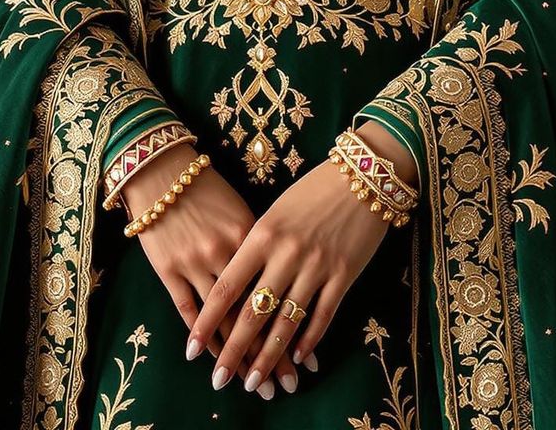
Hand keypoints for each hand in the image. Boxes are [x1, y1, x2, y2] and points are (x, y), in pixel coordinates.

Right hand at [119, 143, 304, 398]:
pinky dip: (202, 337)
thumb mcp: (245, 210)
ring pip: (223, 319)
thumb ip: (264, 246)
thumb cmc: (209, 188)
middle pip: (255, 313)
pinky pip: (188, 311)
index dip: (292, 331)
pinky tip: (211, 358)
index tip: (305, 362)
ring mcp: (196, 261)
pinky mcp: (169, 268)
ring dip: (237, 355)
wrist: (163, 169)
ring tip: (251, 382)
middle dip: (270, 355)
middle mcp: (229, 251)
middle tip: (283, 387)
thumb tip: (285, 281)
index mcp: (255, 235)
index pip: (278, 293)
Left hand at [188, 124, 415, 396]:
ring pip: (286, 322)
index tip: (192, 348)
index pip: (227, 286)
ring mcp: (316, 266)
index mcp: (262, 234)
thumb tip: (237, 287)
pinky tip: (298, 359)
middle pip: (253, 312)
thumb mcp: (276, 211)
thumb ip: (257, 246)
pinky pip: (322, 315)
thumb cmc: (312, 189)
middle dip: (234, 351)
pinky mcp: (344, 275)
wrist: (362, 174)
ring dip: (269, 357)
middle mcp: (286, 253)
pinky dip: (309, 341)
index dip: (208, 321)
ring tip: (255, 381)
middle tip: (219, 379)